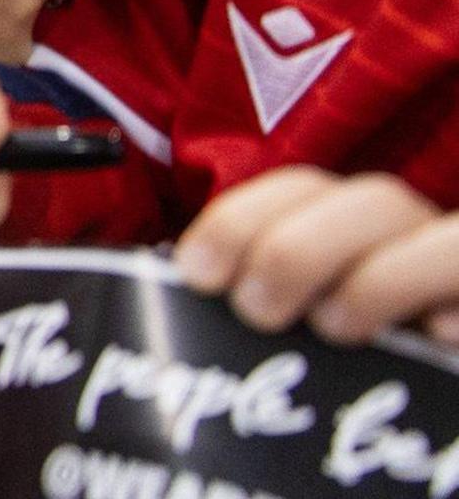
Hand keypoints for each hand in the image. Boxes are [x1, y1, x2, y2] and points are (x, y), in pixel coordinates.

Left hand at [177, 167, 458, 345]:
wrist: (440, 428)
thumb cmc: (338, 372)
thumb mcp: (288, 325)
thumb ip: (251, 298)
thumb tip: (186, 289)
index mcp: (353, 229)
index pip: (301, 188)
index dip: (243, 217)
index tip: (197, 273)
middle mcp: (415, 239)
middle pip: (373, 200)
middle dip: (300, 247)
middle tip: (257, 312)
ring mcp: (457, 271)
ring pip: (445, 240)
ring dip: (382, 278)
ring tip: (334, 328)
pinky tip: (438, 334)